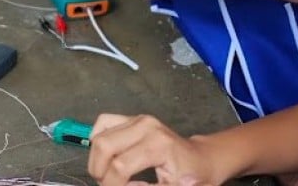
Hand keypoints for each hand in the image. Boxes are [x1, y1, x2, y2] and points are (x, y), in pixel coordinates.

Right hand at [88, 114, 218, 185]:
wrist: (201, 158)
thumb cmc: (191, 176)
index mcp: (158, 144)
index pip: (119, 166)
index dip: (114, 185)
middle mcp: (145, 126)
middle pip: (104, 147)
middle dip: (101, 173)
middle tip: (112, 184)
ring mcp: (137, 119)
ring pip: (99, 137)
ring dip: (97, 160)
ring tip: (110, 174)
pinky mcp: (132, 118)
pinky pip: (103, 123)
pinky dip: (97, 141)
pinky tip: (106, 157)